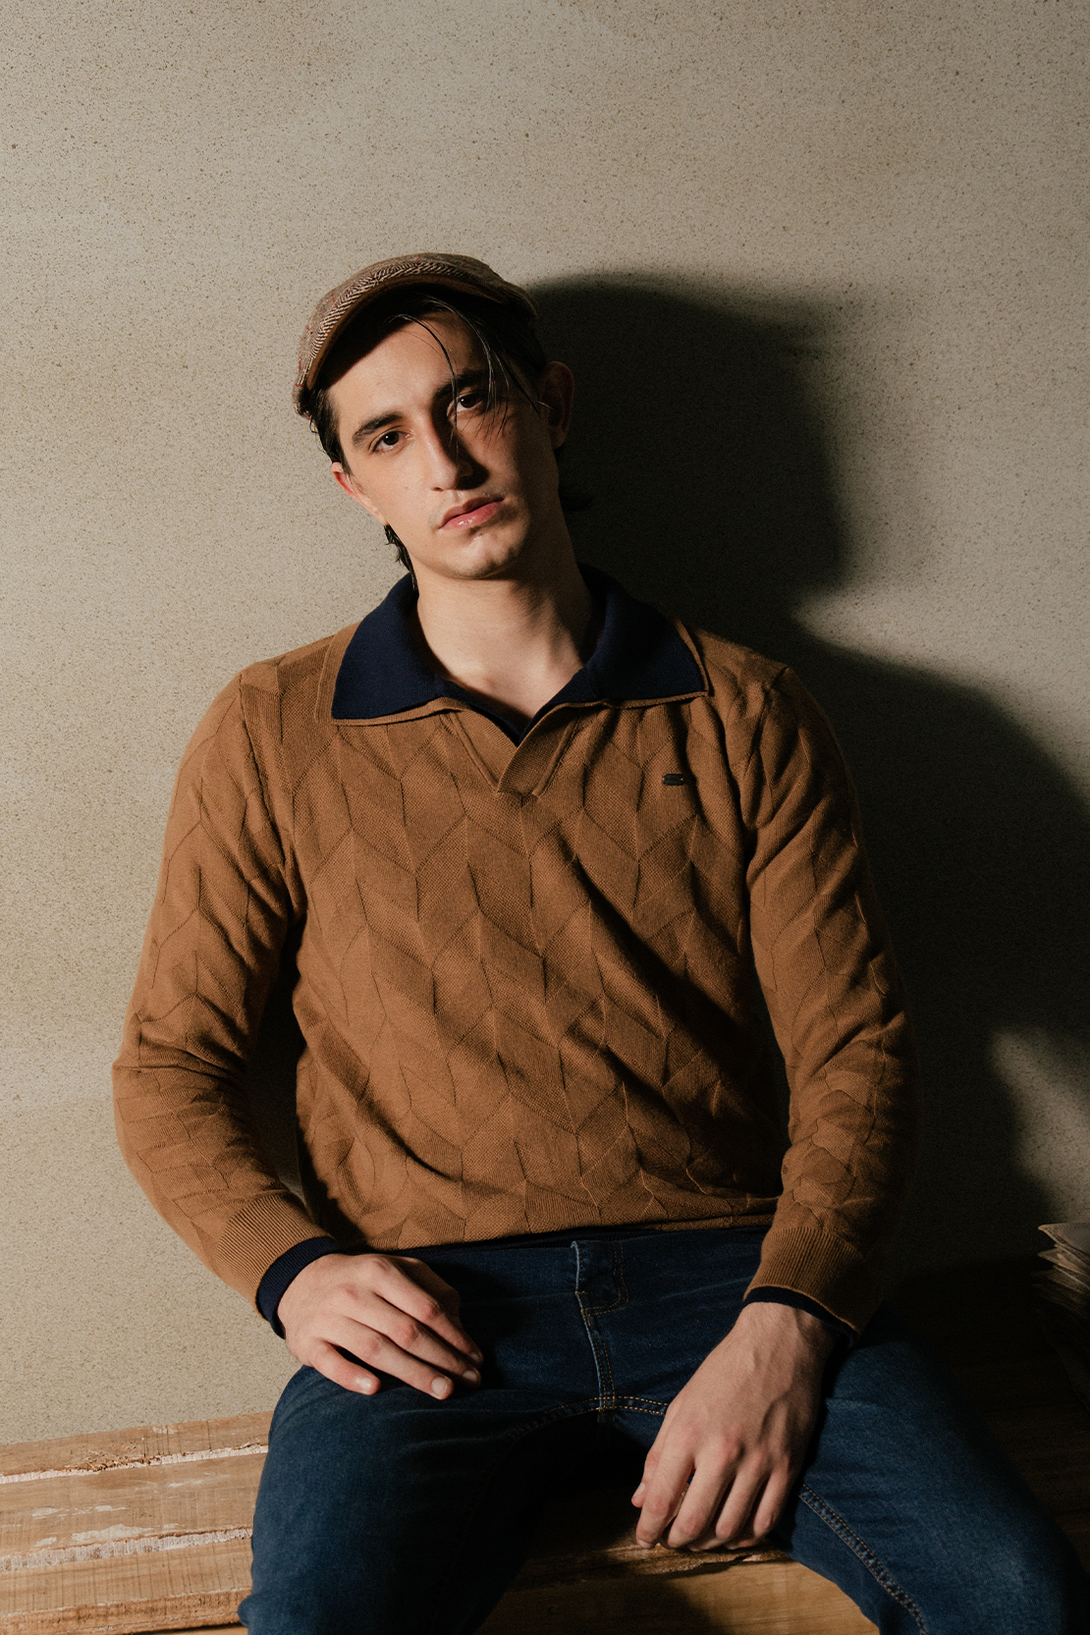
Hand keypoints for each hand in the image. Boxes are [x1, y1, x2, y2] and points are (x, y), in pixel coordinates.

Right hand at [277, 1252, 483, 1400]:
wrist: (300, 1281)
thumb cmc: (361, 1280)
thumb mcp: (394, 1269)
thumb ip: (429, 1289)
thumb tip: (459, 1322)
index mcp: (380, 1272)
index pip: (425, 1307)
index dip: (454, 1334)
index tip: (475, 1357)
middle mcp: (354, 1293)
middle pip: (405, 1330)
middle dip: (441, 1358)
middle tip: (468, 1381)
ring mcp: (329, 1318)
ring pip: (375, 1348)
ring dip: (412, 1372)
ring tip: (441, 1391)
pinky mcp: (308, 1342)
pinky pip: (330, 1362)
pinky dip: (352, 1376)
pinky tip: (375, 1389)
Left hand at [632, 1301, 836, 1550]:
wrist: (778, 1344)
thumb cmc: (724, 1372)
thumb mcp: (681, 1405)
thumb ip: (658, 1454)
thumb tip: (639, 1499)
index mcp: (688, 1433)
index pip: (662, 1499)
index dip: (649, 1529)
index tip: (644, 1541)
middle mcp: (721, 1452)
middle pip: (694, 1523)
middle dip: (677, 1541)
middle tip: (672, 1542)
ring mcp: (758, 1462)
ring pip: (730, 1529)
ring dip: (711, 1545)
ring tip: (701, 1540)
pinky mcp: (787, 1466)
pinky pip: (766, 1521)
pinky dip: (747, 1537)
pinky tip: (735, 1534)